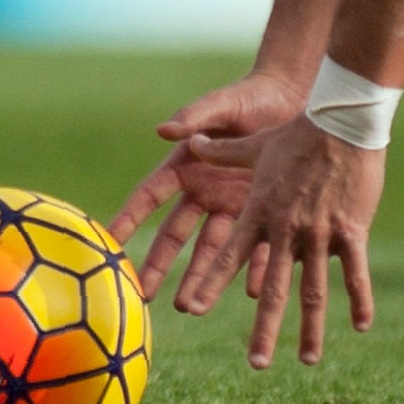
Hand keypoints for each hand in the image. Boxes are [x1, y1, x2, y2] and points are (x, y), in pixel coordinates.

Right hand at [112, 70, 302, 307]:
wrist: (294, 99)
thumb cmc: (250, 96)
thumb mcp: (222, 103)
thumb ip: (195, 116)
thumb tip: (163, 130)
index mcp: (186, 166)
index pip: (149, 196)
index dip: (129, 218)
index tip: (109, 244)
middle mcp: (205, 192)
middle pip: (176, 235)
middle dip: (161, 266)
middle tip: (145, 295)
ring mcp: (233, 206)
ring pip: (213, 250)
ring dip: (203, 278)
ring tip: (190, 307)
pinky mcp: (263, 212)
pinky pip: (256, 246)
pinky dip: (252, 268)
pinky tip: (250, 290)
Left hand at [173, 113, 383, 367]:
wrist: (342, 120)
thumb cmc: (297, 130)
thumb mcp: (255, 144)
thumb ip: (219, 152)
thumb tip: (181, 141)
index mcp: (259, 211)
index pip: (228, 255)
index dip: (211, 284)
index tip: (193, 310)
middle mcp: (285, 229)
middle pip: (272, 288)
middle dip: (264, 329)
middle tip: (255, 364)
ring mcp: (319, 232)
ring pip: (313, 290)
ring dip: (309, 328)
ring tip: (306, 360)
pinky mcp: (350, 229)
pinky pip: (354, 272)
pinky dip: (358, 300)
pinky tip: (361, 327)